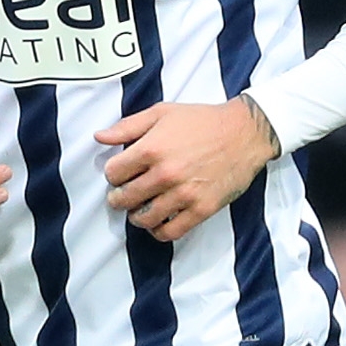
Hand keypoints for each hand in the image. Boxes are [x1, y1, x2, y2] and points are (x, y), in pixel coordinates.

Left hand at [98, 98, 276, 242]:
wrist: (245, 133)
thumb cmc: (203, 121)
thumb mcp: (162, 113)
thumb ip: (128, 127)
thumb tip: (100, 137)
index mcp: (151, 149)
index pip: (113, 174)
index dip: (113, 174)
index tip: (120, 174)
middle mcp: (165, 174)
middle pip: (124, 199)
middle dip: (119, 198)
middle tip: (123, 196)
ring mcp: (183, 195)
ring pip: (143, 219)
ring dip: (136, 216)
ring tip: (140, 209)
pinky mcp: (201, 209)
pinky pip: (170, 232)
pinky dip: (159, 231)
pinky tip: (159, 221)